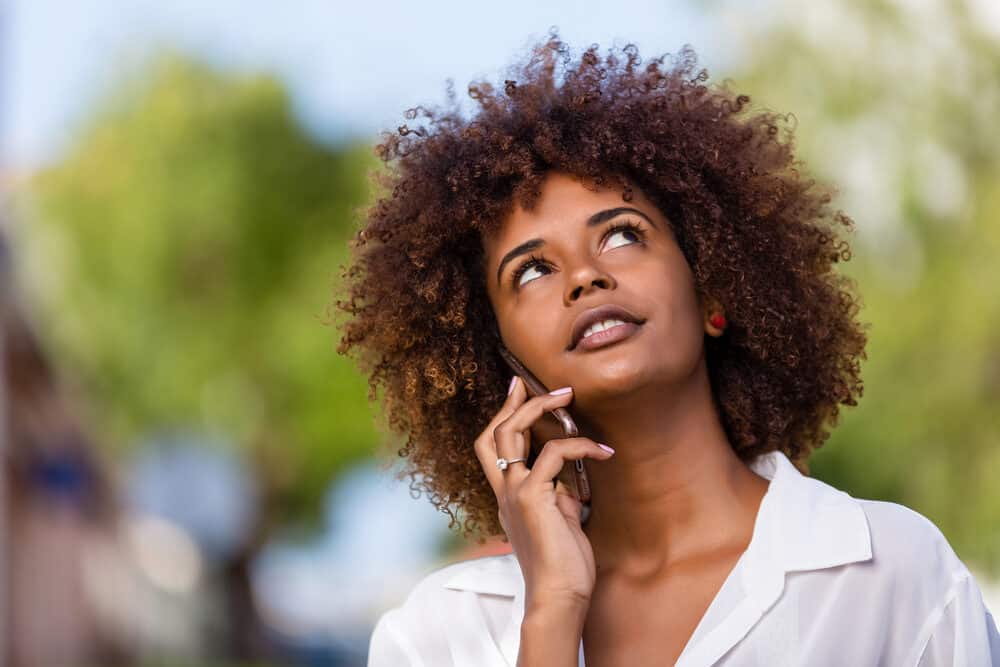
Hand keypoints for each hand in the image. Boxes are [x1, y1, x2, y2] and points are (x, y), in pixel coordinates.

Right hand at [474, 377, 614, 610]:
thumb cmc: (563, 567)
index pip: (491, 448)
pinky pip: (554, 454)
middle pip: (494, 433)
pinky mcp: (533, 497)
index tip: (516, 391)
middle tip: (531, 381)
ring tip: (567, 397)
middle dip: (513, 402)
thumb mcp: (560, 523)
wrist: (559, 597)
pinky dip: (580, 446)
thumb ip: (558, 499)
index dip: (500, 416)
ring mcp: (515, 493)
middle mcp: (505, 491)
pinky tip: (602, 452)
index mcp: (508, 498)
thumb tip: (568, 483)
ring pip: (511, 433)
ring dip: (540, 408)